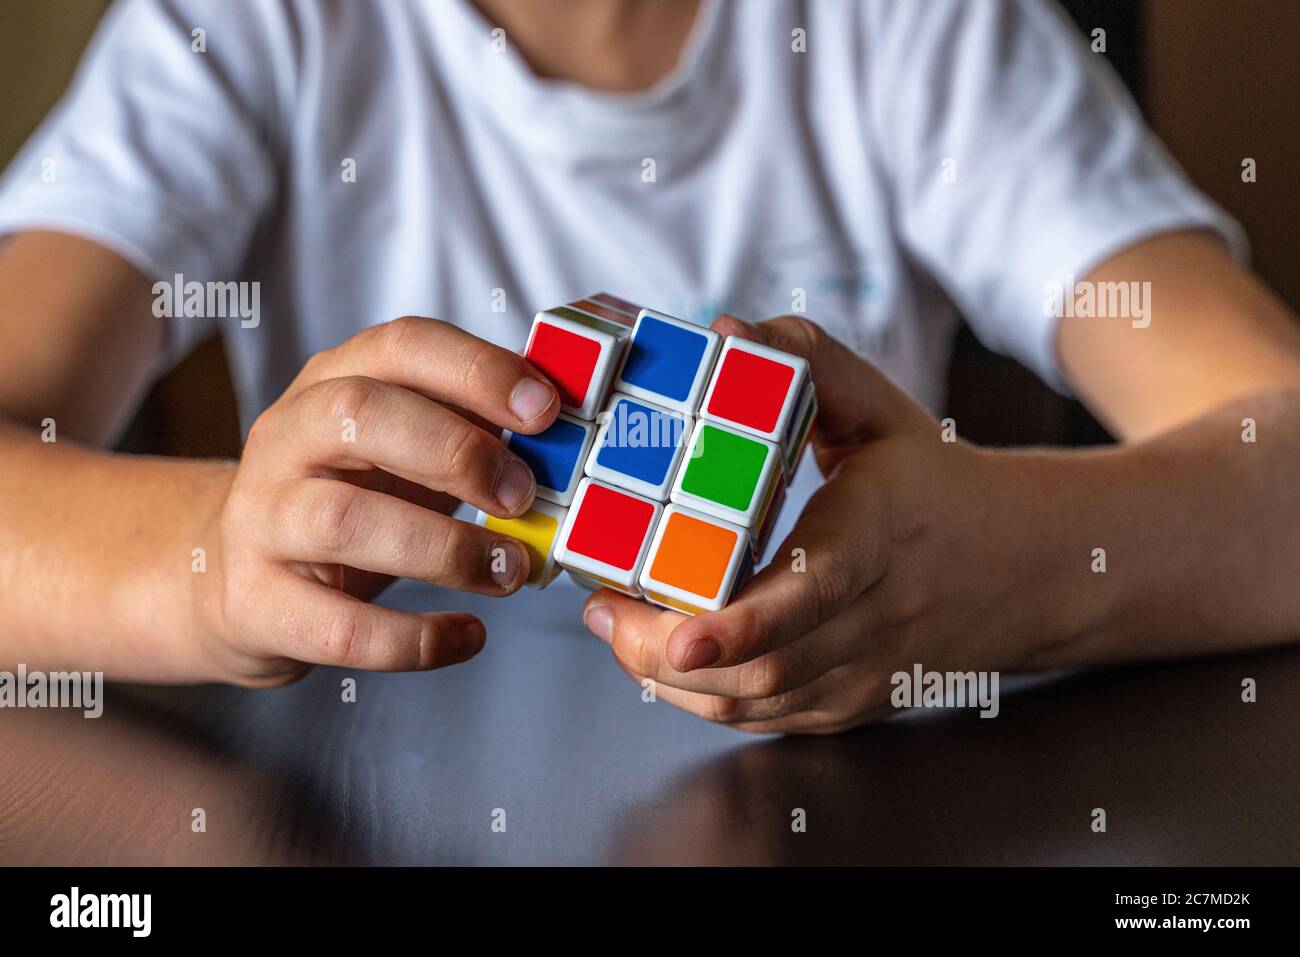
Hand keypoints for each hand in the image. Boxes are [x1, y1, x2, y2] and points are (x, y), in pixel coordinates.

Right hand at [194, 316, 559, 684]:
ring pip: (342, 520)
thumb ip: (468, 430)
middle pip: (358, 413)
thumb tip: (564, 435)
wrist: (231, 575)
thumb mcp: (399, 448)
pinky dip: (414, 639)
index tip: (545, 410)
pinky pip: (338, 627)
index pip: (399, 346)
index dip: (477, 371)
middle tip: (524, 495)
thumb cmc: (348, 501)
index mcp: (331, 383)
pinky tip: (467, 636)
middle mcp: (285, 438)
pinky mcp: (255, 603)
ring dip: (444, 548)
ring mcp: (260, 520)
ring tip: (508, 570)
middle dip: (456, 451)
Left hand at [582, 314, 1055, 732]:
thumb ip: (809, 358)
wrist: (1023, 568)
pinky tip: (662, 652)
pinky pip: (766, 718)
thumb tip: (723, 331)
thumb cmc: (933, 480)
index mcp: (883, 535)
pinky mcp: (852, 704)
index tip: (681, 635)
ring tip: (615, 623)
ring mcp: (867, 674)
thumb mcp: (883, 408)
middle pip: (767, 666)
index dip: (743, 624)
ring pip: (758, 704)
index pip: (815, 592)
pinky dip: (703, 696)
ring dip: (672, 678)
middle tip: (602, 607)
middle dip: (666, 652)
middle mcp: (879, 618)